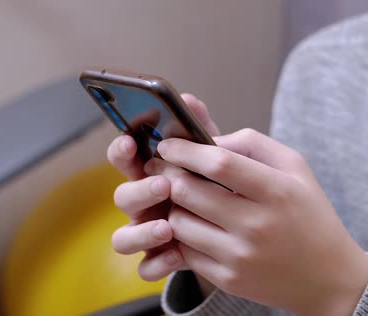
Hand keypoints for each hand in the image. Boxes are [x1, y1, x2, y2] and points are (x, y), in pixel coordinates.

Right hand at [108, 94, 219, 285]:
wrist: (245, 226)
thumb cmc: (221, 183)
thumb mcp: (213, 155)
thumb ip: (199, 130)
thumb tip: (189, 100)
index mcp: (152, 172)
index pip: (125, 158)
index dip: (122, 150)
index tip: (131, 141)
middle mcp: (144, 203)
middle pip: (122, 196)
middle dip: (140, 190)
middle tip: (164, 184)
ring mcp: (147, 232)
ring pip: (123, 237)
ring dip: (142, 231)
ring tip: (168, 226)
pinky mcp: (159, 259)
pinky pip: (145, 267)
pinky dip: (157, 262)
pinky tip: (178, 254)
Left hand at [147, 129, 367, 315]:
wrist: (328, 276)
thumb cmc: (310, 214)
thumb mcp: (295, 168)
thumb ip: (252, 144)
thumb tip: (207, 141)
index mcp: (277, 192)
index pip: (218, 163)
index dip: (185, 150)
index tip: (169, 145)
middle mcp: (257, 226)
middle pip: (188, 191)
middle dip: (170, 175)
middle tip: (166, 169)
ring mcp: (240, 257)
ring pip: (179, 222)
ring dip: (175, 205)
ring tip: (185, 198)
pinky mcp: (229, 280)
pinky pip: (185, 251)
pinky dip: (184, 234)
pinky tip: (196, 225)